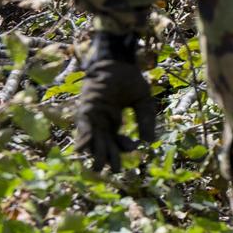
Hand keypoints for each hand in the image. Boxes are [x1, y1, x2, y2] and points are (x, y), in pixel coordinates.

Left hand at [74, 32, 155, 172]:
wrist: (116, 61)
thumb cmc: (128, 77)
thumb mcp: (142, 101)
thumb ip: (145, 120)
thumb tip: (149, 142)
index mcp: (114, 119)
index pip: (117, 140)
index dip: (124, 147)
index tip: (134, 149)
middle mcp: (101, 121)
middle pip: (104, 144)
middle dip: (108, 158)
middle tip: (115, 172)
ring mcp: (92, 116)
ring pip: (93, 140)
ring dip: (94, 154)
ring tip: (97, 169)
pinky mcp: (86, 110)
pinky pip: (84, 127)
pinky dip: (84, 139)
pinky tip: (83, 151)